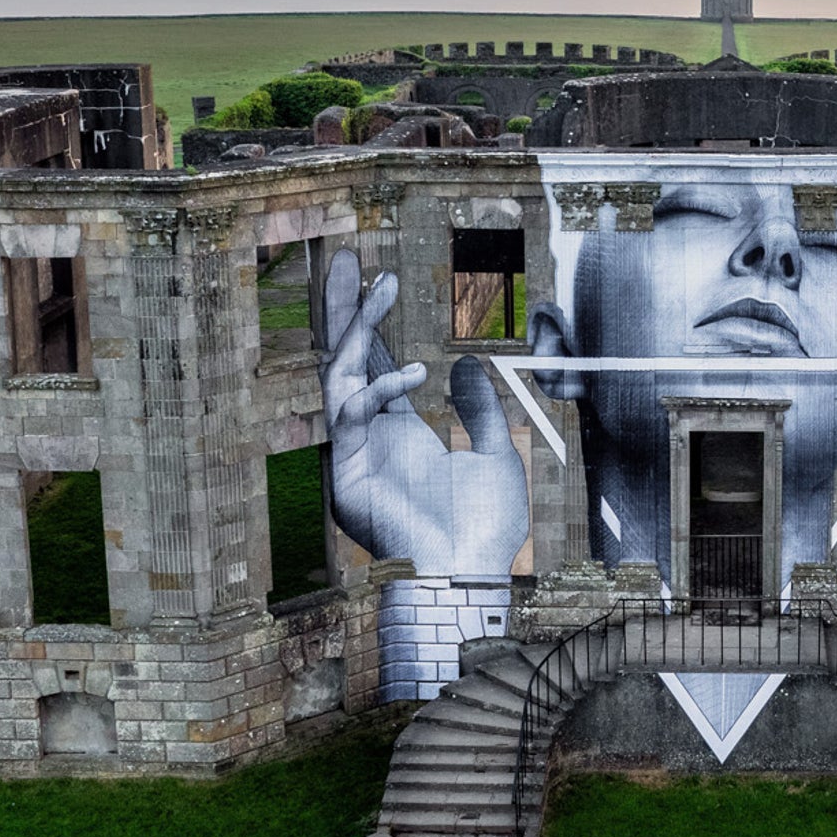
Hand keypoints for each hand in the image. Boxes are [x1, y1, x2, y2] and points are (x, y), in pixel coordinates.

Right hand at [319, 247, 528, 578]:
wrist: (467, 578)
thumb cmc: (484, 530)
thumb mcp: (495, 454)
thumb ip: (480, 410)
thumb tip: (466, 364)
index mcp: (399, 432)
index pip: (376, 364)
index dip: (371, 322)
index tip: (373, 277)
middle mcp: (371, 436)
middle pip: (346, 357)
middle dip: (343, 308)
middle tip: (344, 258)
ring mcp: (354, 452)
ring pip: (341, 373)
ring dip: (357, 326)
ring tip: (378, 283)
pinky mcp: (346, 472)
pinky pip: (352, 414)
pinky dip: (380, 388)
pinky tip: (417, 375)